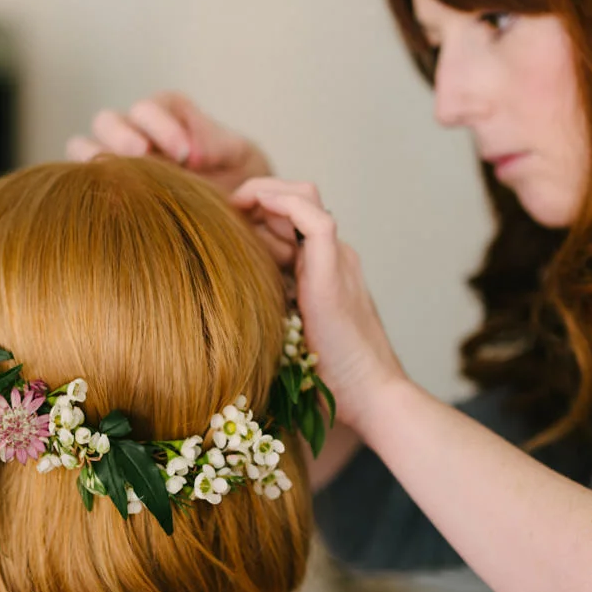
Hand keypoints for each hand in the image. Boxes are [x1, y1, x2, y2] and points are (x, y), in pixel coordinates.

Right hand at [65, 91, 271, 194]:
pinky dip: (87, 188)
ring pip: (82, 147)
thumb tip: (189, 152)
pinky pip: (78, 183)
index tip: (186, 154)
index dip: (162, 125)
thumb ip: (218, 144)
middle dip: (122, 135)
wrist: (235, 215)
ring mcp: (113, 162)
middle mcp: (134, 133)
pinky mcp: (102, 191)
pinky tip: (115, 206)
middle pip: (107, 121)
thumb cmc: (237, 180)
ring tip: (123, 183)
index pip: (151, 107)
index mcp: (166, 115)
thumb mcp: (240, 157)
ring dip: (97, 160)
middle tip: (143, 157)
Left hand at [231, 178, 407, 439]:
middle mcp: (333, 257)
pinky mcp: (335, 270)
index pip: (289, 220)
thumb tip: (225, 307)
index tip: (222, 224)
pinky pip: (312, 217)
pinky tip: (252, 208)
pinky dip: (281, 203)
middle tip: (221, 213)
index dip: (256, 213)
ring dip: (264, 194)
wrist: (369, 397)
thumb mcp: (285, 336)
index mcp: (323, 270)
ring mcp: (338, 260)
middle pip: (295, 200)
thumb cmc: (328, 381)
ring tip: (232, 207)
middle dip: (255, 198)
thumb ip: (268, 312)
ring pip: (304, 197)